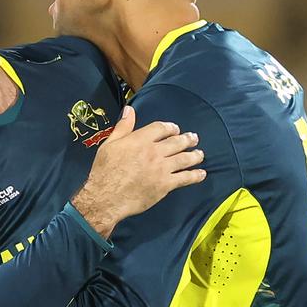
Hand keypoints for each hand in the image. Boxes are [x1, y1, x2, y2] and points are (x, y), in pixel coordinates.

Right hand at [72, 105, 204, 237]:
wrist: (106, 196)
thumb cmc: (104, 170)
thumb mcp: (109, 144)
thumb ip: (122, 127)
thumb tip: (129, 110)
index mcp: (140, 140)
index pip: (161, 128)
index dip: (170, 127)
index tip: (175, 129)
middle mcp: (154, 151)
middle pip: (176, 142)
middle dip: (187, 139)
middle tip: (194, 138)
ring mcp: (161, 168)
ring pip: (184, 158)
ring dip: (195, 155)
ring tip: (200, 154)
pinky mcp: (165, 185)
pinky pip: (185, 178)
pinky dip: (195, 175)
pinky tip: (201, 174)